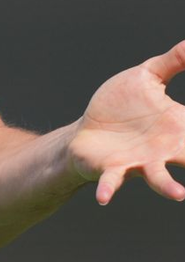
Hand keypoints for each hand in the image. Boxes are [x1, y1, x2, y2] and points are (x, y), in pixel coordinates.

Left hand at [68, 42, 184, 205]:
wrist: (85, 132)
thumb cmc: (118, 106)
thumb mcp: (145, 77)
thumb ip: (171, 63)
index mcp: (179, 128)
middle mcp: (165, 150)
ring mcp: (139, 162)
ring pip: (159, 178)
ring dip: (168, 187)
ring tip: (179, 194)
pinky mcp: (113, 168)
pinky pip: (112, 180)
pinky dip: (109, 189)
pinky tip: (103, 198)